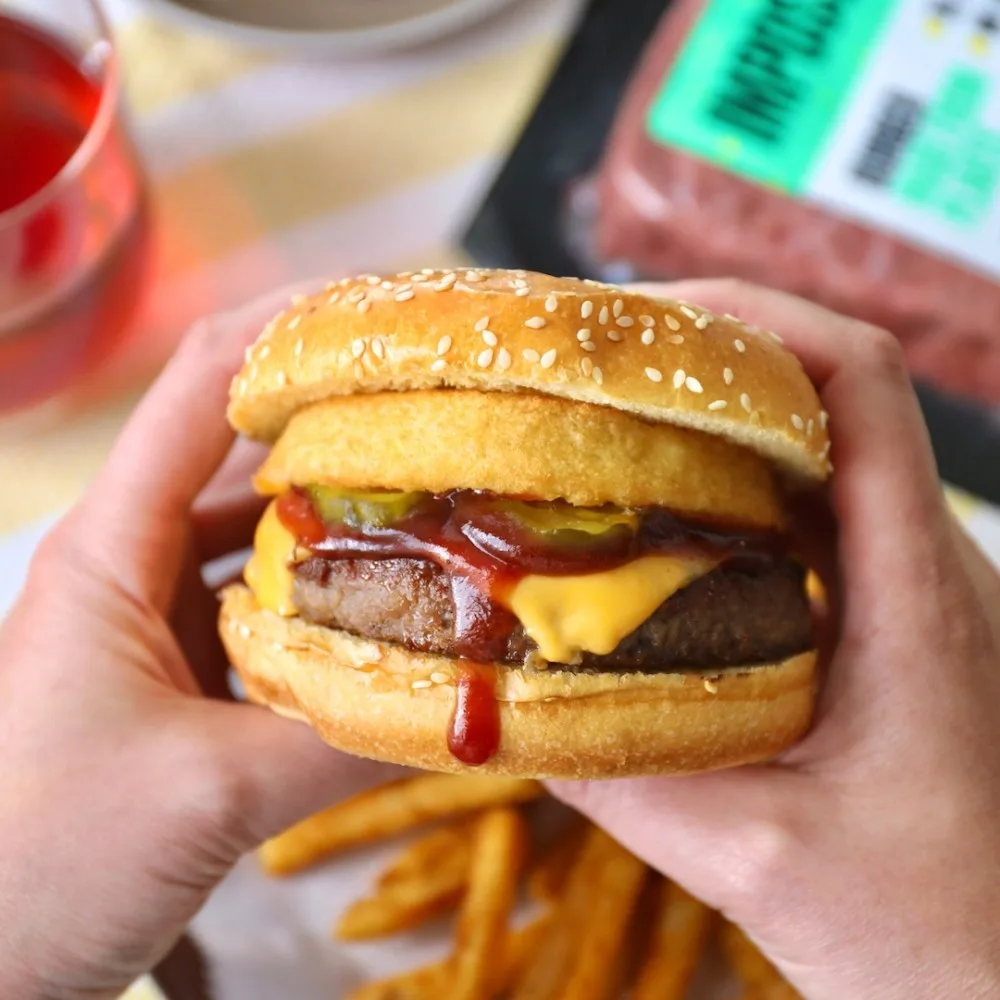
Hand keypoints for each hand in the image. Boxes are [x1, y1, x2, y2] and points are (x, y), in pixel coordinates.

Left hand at [0, 290, 397, 999]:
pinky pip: (263, 609)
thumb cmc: (38, 862)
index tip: (381, 313)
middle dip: (338, 425)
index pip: (199, 389)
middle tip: (442, 414)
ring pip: (259, 536)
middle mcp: (131, 563)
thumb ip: (343, 739)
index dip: (287, 332)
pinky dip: (326, 600)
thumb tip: (472, 707)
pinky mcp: (178, 675)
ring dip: (339, 519)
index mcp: (110, 549)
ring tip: (435, 500)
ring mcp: (155, 620)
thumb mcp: (206, 794)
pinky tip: (391, 609)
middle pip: (241, 453)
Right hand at [552, 281, 999, 999]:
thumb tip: (510, 708)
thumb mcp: (763, 860)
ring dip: (711, 418)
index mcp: (914, 590)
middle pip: (828, 390)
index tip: (650, 319)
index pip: (862, 384)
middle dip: (707, 355)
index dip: (760, 319)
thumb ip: (632, 782)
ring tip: (604, 423)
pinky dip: (721, 486)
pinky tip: (649, 521)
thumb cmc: (934, 928)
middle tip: (592, 368)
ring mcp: (902, 585)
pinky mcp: (880, 616)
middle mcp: (918, 562)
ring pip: (813, 447)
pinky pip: (802, 511)